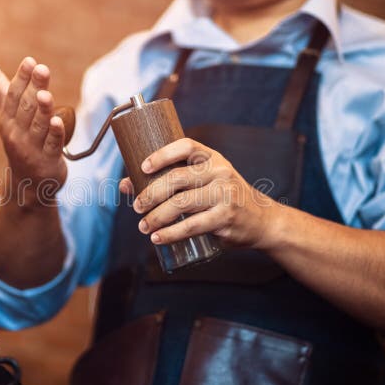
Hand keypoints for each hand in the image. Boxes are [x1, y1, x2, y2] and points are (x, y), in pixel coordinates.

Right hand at [0, 55, 66, 202]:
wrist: (28, 182)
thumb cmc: (19, 138)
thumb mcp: (7, 112)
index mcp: (7, 119)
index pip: (13, 95)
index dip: (22, 78)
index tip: (30, 61)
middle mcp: (17, 133)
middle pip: (27, 106)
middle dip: (34, 87)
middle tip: (42, 69)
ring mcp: (32, 148)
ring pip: (38, 125)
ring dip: (42, 109)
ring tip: (46, 94)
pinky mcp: (48, 161)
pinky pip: (52, 145)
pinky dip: (55, 133)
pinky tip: (58, 121)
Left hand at [119, 138, 279, 248]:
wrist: (261, 220)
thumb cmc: (222, 198)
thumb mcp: (202, 182)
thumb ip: (168, 181)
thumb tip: (123, 185)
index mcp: (212, 158)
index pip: (186, 146)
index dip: (162, 154)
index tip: (142, 167)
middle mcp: (220, 172)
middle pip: (178, 179)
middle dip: (151, 194)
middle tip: (136, 207)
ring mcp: (225, 194)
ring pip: (182, 204)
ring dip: (157, 217)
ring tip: (143, 226)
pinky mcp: (226, 217)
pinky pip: (192, 226)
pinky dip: (171, 233)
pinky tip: (157, 238)